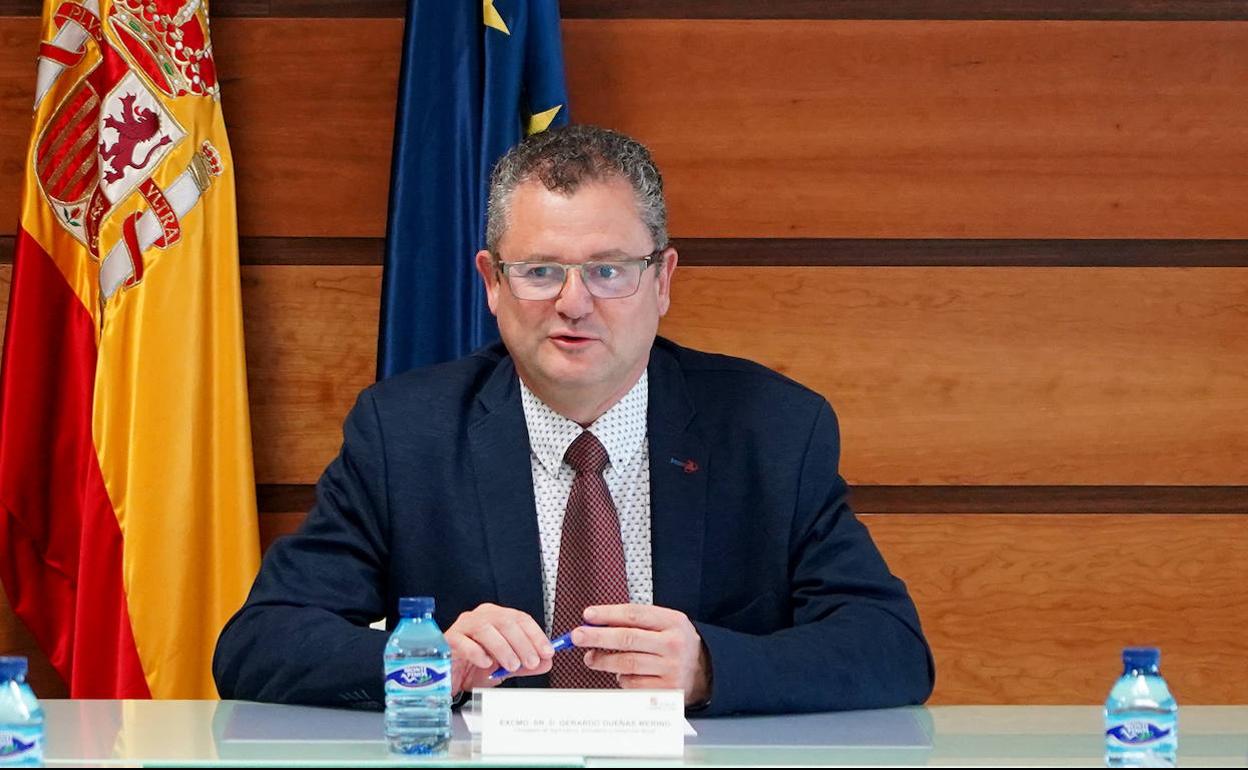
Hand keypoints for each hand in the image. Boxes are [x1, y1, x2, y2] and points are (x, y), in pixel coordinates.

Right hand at [445, 603, 554, 695]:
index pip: (521, 619)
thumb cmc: (475, 667)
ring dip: (503, 648)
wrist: (450, 678)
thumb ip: (525, 664)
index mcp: (497, 618)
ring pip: (485, 629)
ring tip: (511, 665)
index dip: (536, 635)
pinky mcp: (448, 640)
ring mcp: (463, 626)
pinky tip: (486, 664)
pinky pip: (463, 642)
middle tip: (531, 662)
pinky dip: (477, 652)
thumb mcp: (505, 666)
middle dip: (522, 643)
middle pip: (505, 622)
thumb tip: (546, 662)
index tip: (547, 652)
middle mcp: (481, 617)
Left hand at [572, 604, 710, 705]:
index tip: (588, 615)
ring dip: (603, 660)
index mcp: (673, 622)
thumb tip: (596, 622)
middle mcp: (673, 645)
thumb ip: (636, 621)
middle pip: (627, 639)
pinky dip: (621, 678)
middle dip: (598, 636)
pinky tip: (620, 673)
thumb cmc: (675, 643)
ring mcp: (670, 669)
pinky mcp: (665, 690)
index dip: (608, 614)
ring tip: (590, 657)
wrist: (705, 671)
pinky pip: (633, 683)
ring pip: (627, 663)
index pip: (635, 615)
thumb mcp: (665, 624)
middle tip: (577, 636)